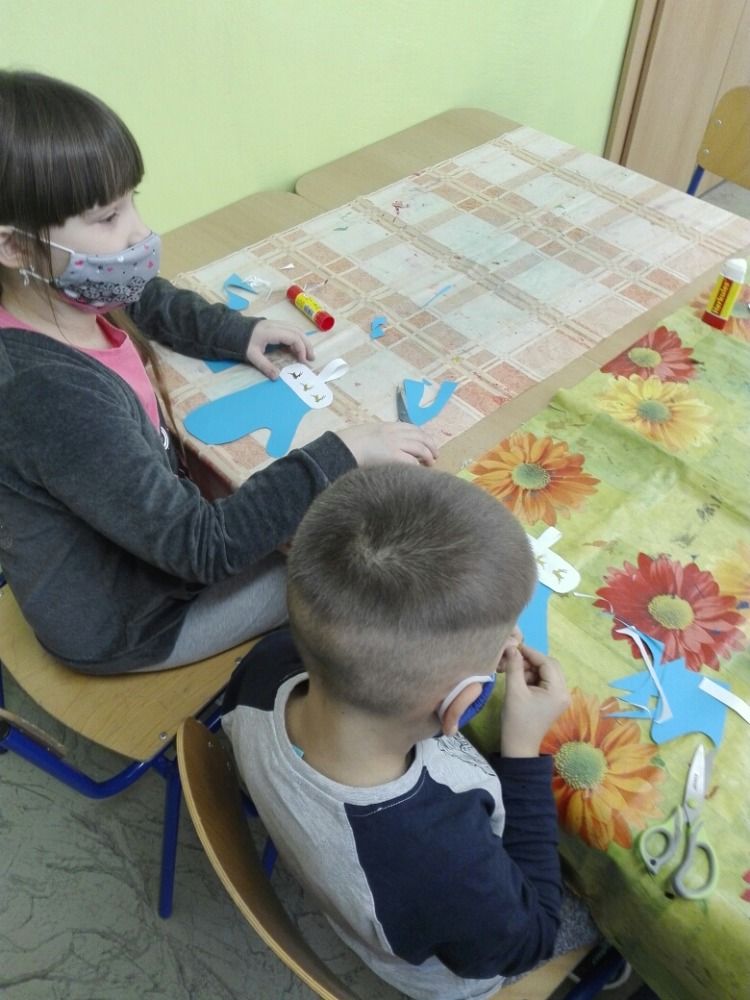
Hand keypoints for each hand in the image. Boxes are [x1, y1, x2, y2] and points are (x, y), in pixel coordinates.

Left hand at [246, 320, 313, 378]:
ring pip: (296, 329)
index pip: (293, 337)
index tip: (302, 361)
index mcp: (271, 332)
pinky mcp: (276, 325)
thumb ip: (265, 366)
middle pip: (298, 332)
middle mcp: (276, 325)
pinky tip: (297, 348)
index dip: (300, 349)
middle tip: (311, 358)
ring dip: (304, 341)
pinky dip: (298, 338)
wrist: (234, 330)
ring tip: (307, 354)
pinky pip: (291, 329)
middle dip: (307, 345)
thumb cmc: (243, 343)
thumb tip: (277, 377)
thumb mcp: (252, 356)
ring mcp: (276, 324)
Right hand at [337, 421, 438, 466]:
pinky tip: (420, 470)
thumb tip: (384, 446)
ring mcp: (395, 444)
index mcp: (387, 426)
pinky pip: (412, 461)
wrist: (342, 448)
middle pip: (420, 436)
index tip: (427, 442)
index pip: (411, 428)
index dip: (422, 436)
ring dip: (429, 455)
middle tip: (435, 454)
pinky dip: (418, 466)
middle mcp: (394, 433)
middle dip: (430, 444)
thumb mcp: (366, 433)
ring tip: (431, 463)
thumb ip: (378, 437)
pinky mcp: (394, 456)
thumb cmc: (349, 444)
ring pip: (420, 448)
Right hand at [498, 643, 569, 757]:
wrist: (519, 746)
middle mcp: (564, 692)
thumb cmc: (517, 720)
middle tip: (514, 661)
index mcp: (558, 691)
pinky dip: (533, 677)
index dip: (530, 652)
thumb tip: (511, 647)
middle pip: (550, 665)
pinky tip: (520, 681)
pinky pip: (545, 681)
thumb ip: (514, 667)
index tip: (514, 647)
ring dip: (531, 669)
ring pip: (547, 672)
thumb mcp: (514, 691)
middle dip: (532, 661)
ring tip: (514, 673)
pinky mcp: (553, 700)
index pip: (547, 662)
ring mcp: (560, 697)